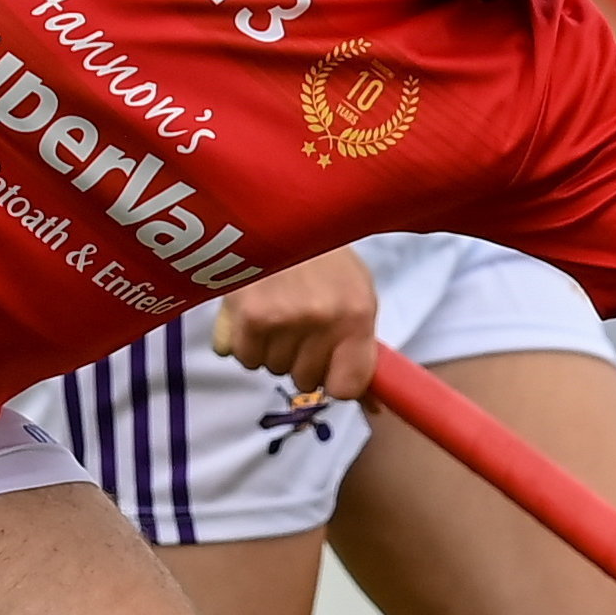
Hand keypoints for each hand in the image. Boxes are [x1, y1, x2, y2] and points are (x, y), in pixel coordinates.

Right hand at [206, 246, 380, 402]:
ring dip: (271, 348)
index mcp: (356, 315)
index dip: (335, 380)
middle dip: (301, 358)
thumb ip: (361, 348)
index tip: (330, 365)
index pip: (347, 387)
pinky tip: (253, 312)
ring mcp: (282, 319)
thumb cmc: (324, 256)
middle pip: (305, 380)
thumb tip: (373, 407)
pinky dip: (244, 341)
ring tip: (276, 310)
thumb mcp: (356, 295)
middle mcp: (322, 320)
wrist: (279, 208)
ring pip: (270, 368)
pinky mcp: (245, 315)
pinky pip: (242, 357)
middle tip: (299, 322)